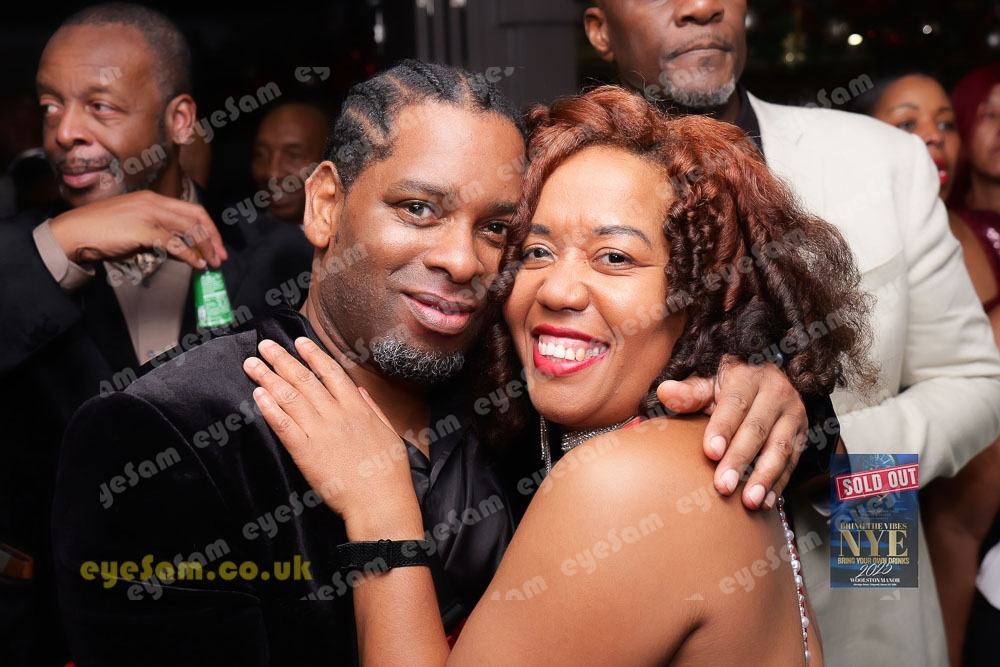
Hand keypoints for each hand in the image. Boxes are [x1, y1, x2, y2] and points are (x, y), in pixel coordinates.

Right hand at [48, 190, 226, 268]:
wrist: (75, 232)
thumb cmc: (102, 232)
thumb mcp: (136, 229)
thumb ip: (160, 236)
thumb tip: (184, 251)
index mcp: (153, 199)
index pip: (191, 209)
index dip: (208, 227)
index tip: (216, 243)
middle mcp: (154, 203)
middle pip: (196, 216)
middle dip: (213, 236)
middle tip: (221, 255)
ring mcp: (149, 214)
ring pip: (189, 229)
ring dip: (205, 247)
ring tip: (212, 262)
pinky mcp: (143, 230)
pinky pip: (175, 244)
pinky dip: (189, 255)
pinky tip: (197, 264)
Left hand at [242, 337, 419, 535]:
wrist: (380, 502)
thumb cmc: (388, 472)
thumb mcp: (388, 432)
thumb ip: (371, 408)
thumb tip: (358, 390)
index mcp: (358, 409)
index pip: (331, 373)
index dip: (313, 355)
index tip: (298, 342)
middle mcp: (337, 415)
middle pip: (304, 380)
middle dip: (282, 360)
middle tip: (264, 346)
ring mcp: (320, 433)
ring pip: (290, 398)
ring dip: (268, 378)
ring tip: (252, 364)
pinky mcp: (306, 453)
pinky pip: (283, 426)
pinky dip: (269, 408)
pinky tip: (258, 395)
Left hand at [657, 356, 807, 509]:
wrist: (766, 377)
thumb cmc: (728, 385)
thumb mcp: (709, 383)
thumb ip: (689, 393)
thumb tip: (664, 393)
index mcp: (749, 376)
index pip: (735, 404)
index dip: (723, 428)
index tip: (710, 452)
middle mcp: (776, 392)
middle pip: (757, 429)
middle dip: (740, 460)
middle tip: (723, 486)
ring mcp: (793, 414)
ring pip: (780, 448)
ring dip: (764, 477)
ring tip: (748, 501)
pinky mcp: (803, 433)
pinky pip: (792, 462)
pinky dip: (779, 483)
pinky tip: (765, 501)